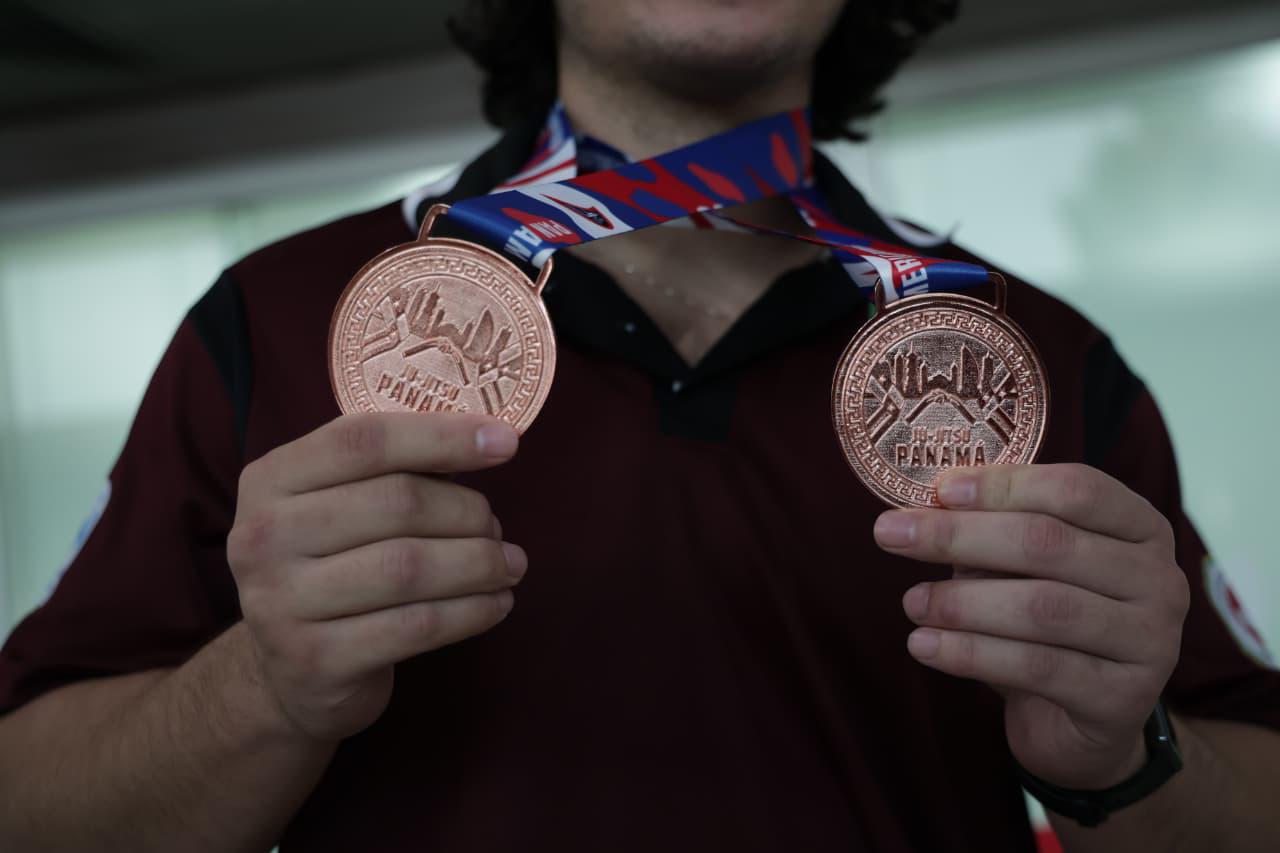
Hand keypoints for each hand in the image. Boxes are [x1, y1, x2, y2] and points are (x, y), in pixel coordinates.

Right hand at [227, 412, 524, 741]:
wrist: (287, 674)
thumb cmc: (333, 569)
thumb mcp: (341, 507)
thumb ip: (396, 470)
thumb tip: (490, 440)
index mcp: (270, 480)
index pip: (364, 440)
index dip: (442, 436)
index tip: (507, 443)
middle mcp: (263, 537)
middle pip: (396, 502)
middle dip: (467, 512)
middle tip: (499, 528)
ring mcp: (281, 603)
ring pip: (410, 567)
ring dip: (479, 563)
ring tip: (510, 565)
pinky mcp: (315, 661)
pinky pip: (416, 626)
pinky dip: (472, 611)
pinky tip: (497, 603)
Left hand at [873, 464, 1189, 788]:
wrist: (1082, 727)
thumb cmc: (1048, 626)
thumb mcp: (1024, 570)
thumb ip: (992, 534)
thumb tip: (925, 509)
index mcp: (1140, 529)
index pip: (1077, 489)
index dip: (1004, 485)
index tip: (939, 489)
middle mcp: (1159, 580)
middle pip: (1050, 543)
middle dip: (960, 536)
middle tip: (891, 535)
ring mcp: (1151, 642)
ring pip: (1043, 608)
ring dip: (962, 601)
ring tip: (911, 603)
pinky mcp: (1123, 699)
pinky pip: (1036, 667)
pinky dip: (970, 653)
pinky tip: (924, 646)